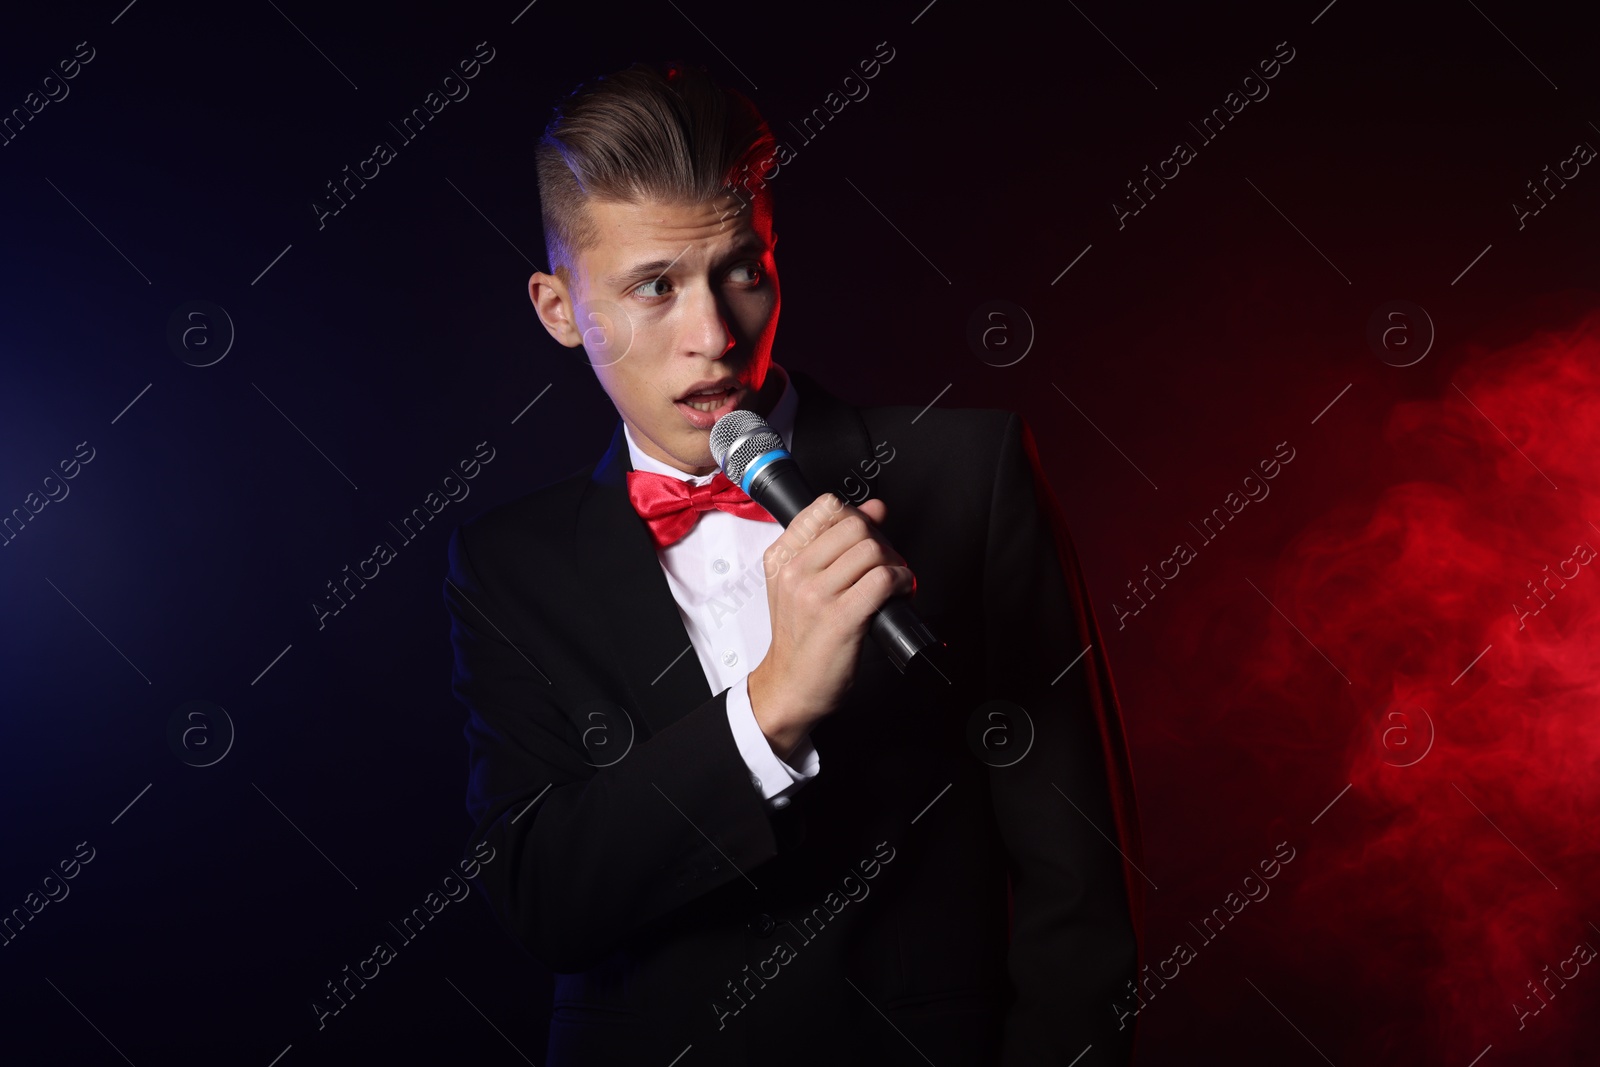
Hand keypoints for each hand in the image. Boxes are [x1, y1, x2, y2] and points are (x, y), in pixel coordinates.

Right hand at [746, 493, 915, 759]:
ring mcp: (815, 595)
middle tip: (883, 562)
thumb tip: (874, 508)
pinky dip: (901, 582)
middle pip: (854, 524)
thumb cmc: (799, 637)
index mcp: (781, 558)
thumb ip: (831, 543)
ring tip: (891, 581)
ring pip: (871, 550)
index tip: (867, 533)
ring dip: (893, 563)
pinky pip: (882, 579)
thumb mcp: (799, 584)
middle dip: (879, 540)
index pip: (825, 507)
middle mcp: (795, 572)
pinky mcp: (840, 618)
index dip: (856, 515)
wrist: (790, 685)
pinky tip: (898, 592)